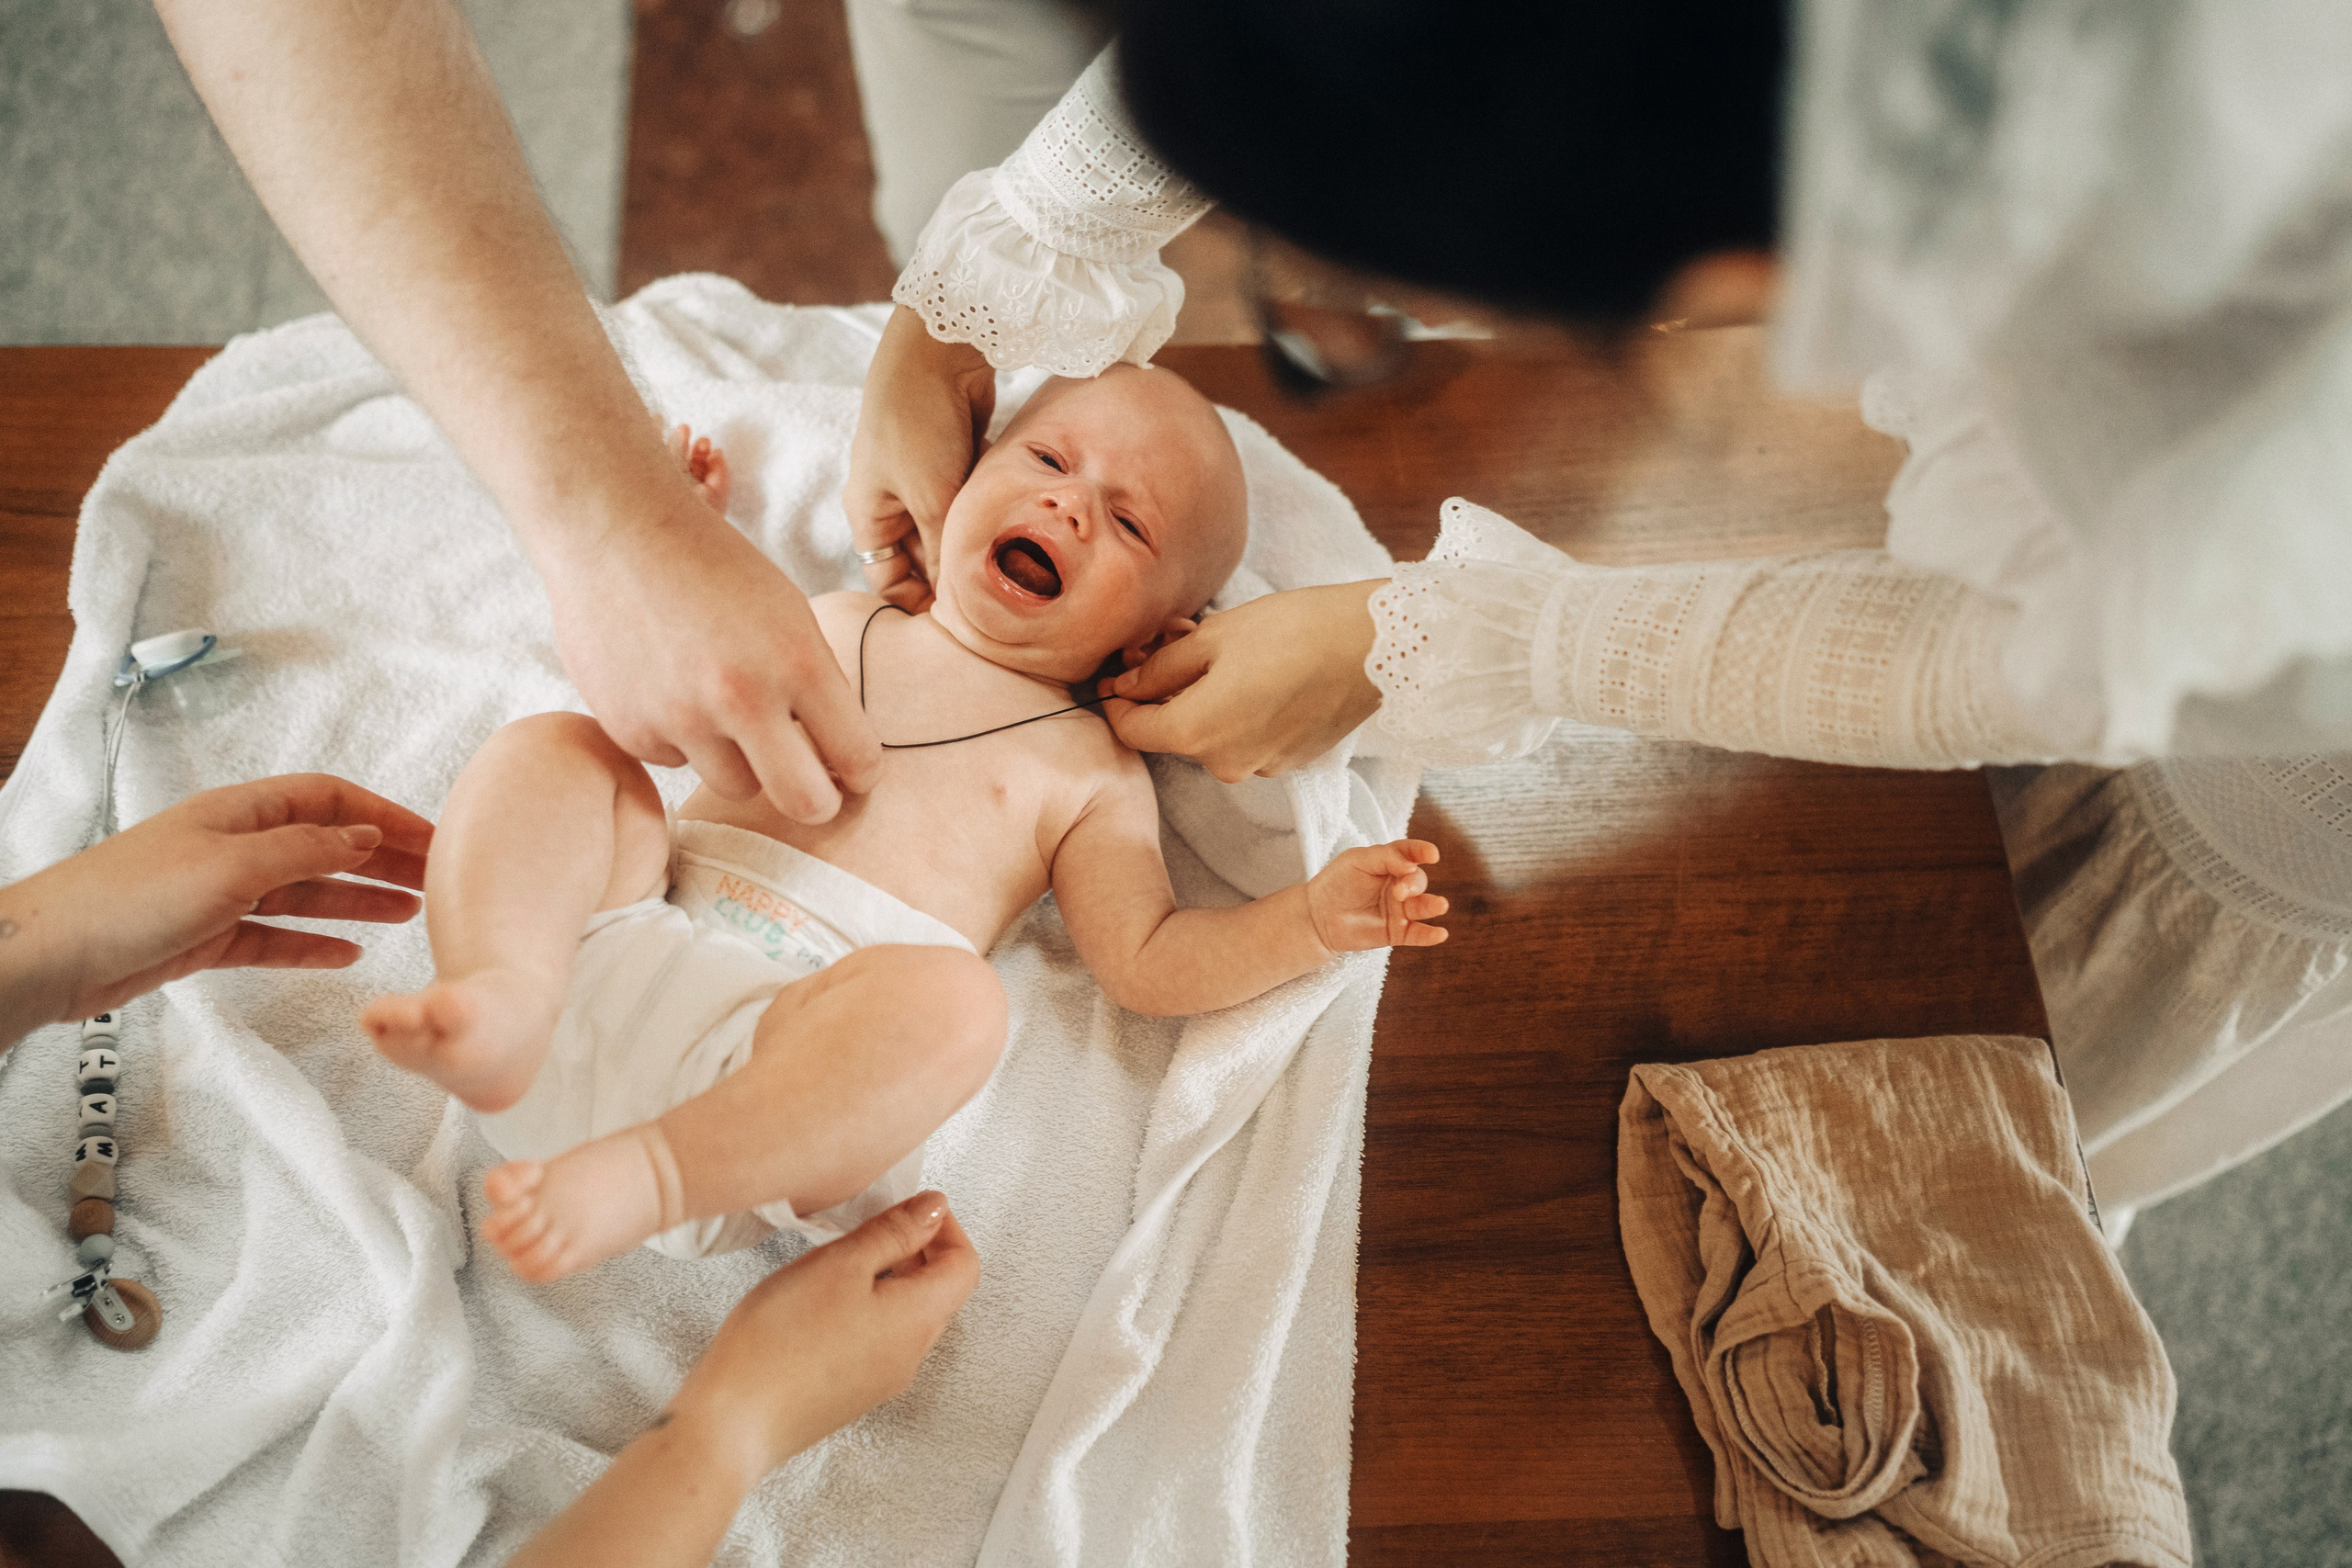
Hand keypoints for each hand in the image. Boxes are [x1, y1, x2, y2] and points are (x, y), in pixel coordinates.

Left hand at [0, 774, 430, 1042]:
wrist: (52, 953)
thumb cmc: (131, 895)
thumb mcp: (234, 865)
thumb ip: (308, 850)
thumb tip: (368, 836)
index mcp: (241, 813)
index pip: (331, 800)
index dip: (385, 815)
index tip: (433, 841)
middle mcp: (237, 846)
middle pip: (327, 846)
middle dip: (383, 860)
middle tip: (436, 882)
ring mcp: (223, 893)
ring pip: (308, 893)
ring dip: (358, 901)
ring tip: (408, 914)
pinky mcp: (208, 937)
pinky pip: (276, 938)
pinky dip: (313, 944)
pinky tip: (347, 954)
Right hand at [541, 481, 882, 822]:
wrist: (612, 528)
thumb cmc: (712, 565)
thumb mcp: (786, 611)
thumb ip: (814, 681)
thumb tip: (837, 754)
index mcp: (797, 661)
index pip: (856, 756)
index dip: (861, 772)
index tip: (854, 773)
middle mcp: (742, 698)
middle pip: (804, 803)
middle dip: (816, 801)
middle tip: (812, 788)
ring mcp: (682, 720)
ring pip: (737, 786)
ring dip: (742, 762)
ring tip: (725, 710)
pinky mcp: (631, 730)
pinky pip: (678, 761)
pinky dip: (681, 737)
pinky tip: (668, 686)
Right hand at [667, 1191, 979, 1482]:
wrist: (733, 1423)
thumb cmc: (781, 1342)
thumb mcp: (841, 1263)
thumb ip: (893, 1233)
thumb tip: (934, 1210)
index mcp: (919, 1320)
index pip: (965, 1265)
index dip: (946, 1228)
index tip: (912, 1208)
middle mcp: (910, 1355)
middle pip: (940, 1292)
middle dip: (916, 1250)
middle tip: (875, 1227)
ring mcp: (881, 1379)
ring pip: (906, 1316)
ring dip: (888, 1279)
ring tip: (842, 1260)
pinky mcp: (850, 1392)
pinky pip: (877, 1341)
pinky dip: (866, 1308)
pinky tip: (822, 1300)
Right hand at [844, 305, 996, 612]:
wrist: (939, 350)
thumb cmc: (919, 426)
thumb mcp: (931, 501)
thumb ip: (944, 555)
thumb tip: (959, 605)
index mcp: (869, 514)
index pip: (887, 580)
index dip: (918, 605)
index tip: (959, 625)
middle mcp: (891, 500)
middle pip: (923, 559)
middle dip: (955, 576)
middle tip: (997, 601)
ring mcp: (922, 478)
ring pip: (951, 530)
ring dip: (976, 543)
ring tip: (1013, 566)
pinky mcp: (953, 458)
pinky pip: (969, 501)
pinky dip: (987, 512)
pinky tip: (1016, 526)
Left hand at [1098, 581, 1387, 780]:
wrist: (1373, 647)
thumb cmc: (1291, 631)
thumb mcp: (1212, 637)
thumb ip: (1160, 667)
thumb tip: (1127, 684)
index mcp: (1193, 733)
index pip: (1130, 729)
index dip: (1117, 699)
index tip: (1120, 671)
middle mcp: (1222, 764)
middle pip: (1173, 732)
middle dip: (1167, 691)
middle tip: (1178, 640)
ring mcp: (1260, 767)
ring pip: (1212, 735)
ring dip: (1206, 700)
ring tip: (1226, 652)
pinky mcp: (1290, 761)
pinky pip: (1247, 739)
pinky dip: (1241, 712)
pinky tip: (1261, 674)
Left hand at [1305, 839, 1447, 953]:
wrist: (1317, 916)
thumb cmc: (1336, 883)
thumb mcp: (1357, 860)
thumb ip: (1386, 857)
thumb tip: (1412, 865)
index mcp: (1390, 864)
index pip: (1411, 854)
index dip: (1422, 852)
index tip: (1432, 855)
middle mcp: (1399, 885)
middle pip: (1418, 881)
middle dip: (1413, 884)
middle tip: (1400, 892)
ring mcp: (1400, 910)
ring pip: (1423, 906)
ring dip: (1432, 905)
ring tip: (1439, 905)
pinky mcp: (1397, 932)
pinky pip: (1418, 934)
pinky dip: (1430, 934)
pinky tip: (1440, 933)